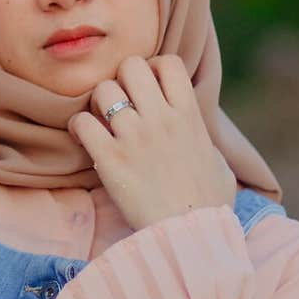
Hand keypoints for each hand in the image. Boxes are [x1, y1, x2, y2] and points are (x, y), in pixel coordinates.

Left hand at [67, 54, 237, 231]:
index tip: (149, 87)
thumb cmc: (209, 204)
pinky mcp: (110, 159)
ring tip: (101, 121)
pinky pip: (82, 122)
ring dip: (98, 103)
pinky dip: (78, 127)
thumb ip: (206, 141)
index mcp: (189, 116)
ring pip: (103, 90)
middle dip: (122, 79)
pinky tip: (84, 138)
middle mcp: (161, 119)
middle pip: (131, 66)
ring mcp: (134, 137)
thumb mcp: (220, 163)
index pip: (168, 63)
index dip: (154, 68)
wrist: (191, 236)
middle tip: (121, 102)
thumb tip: (203, 139)